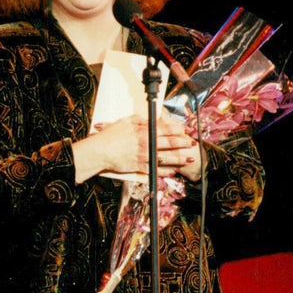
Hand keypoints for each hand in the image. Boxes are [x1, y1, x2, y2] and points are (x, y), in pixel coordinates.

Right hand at [73, 111, 203, 182]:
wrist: (100, 151)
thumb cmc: (110, 135)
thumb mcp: (126, 121)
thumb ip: (141, 120)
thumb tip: (152, 121)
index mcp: (144, 131)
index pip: (165, 129)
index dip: (177, 130)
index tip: (185, 131)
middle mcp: (146, 144)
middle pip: (169, 143)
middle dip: (183, 143)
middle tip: (192, 143)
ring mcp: (144, 156)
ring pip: (166, 158)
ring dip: (179, 158)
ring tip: (189, 158)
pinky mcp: (139, 167)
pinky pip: (155, 170)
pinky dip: (165, 171)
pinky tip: (173, 171)